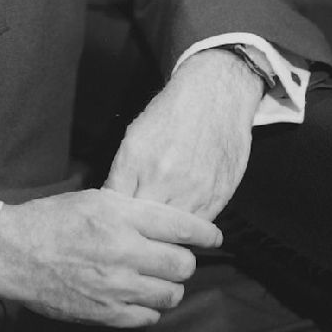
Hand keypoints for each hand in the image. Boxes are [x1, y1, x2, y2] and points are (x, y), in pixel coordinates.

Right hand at [0, 187, 221, 327]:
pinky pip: (149, 317)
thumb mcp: (94, 198)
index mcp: (121, 215)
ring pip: (171, 294)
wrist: (14, 252)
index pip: (181, 226)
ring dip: (170, 287)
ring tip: (158, 279)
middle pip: (182, 263)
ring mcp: (116, 285)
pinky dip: (150, 308)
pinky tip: (139, 296)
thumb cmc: (51, 220)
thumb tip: (165, 222)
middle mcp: (124, 250)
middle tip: (176, 258)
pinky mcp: (106, 313)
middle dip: (185, 261)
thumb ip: (132, 210)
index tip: (214, 237)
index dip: (205, 233)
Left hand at [103, 48, 261, 220]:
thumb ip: (123, 172)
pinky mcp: (218, 196)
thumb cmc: (173, 111)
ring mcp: (193, 190)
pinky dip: (189, 230)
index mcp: (136, 159)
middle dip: (136, 231)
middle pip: (142, 225)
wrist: (215, 94)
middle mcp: (163, 177)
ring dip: (164, 237)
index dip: (113, 218)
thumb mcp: (135, 134)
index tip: (114, 222)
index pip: (116, 206)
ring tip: (158, 236)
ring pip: (172, 234)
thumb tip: (113, 201)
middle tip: (134, 234)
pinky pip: (197, 227)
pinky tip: (183, 225)